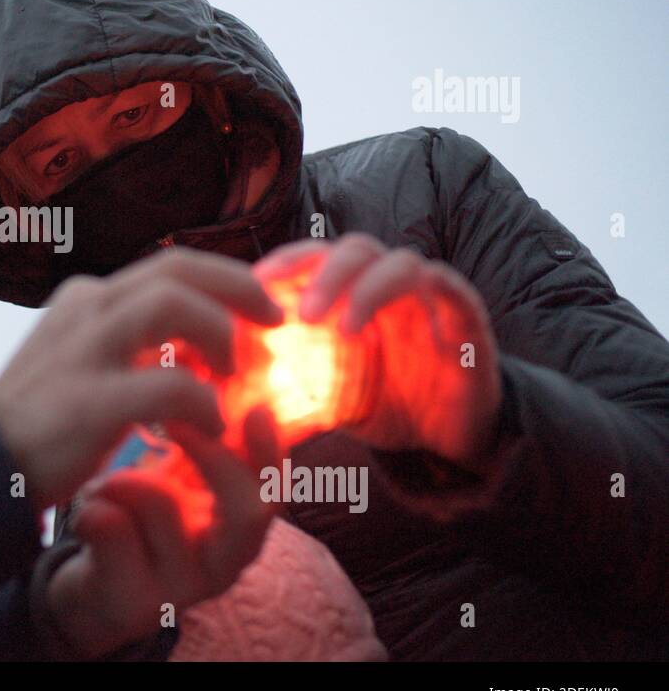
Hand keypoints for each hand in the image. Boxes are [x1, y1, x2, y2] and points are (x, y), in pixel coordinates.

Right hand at [0, 248, 282, 508]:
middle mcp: (87, 308)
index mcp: (88, 299)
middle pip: (179, 268)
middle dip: (239, 289)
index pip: (171, 266)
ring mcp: (85, 349)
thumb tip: (189, 338)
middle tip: (275, 324)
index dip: (225, 281)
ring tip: (236, 377)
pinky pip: (170, 384)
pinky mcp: (89, 399)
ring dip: (220, 335)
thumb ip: (125, 342)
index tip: (257, 309)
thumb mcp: (78, 359)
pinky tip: (212, 428)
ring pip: (173, 303)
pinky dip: (204, 402)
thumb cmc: (36, 421)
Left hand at [44, 407, 282, 657]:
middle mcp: (222, 565)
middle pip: (250, 512)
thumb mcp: (178, 482)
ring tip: (106, 480)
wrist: (94, 590)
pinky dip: (92, 505)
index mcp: (237, 531)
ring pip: (166, 507)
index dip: (268, 448)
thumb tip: (219, 375)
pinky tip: (88, 509)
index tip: (253, 406)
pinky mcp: (131, 600)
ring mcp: (179, 589)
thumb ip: (204, 441)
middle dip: (212, 455)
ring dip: (127, 476)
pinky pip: (112, 529)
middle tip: (169, 416)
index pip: (274, 490)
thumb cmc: (143, 523)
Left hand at [254, 233, 501, 471]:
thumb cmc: (378, 407)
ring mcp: (427, 299)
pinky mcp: (466, 319)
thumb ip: (280, 384)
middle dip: (322, 274)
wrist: (447, 441)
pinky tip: (403, 327)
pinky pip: (452, 289)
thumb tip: (223, 390)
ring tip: (342, 329)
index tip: (251, 287)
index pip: (314, 257)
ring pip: (399, 263)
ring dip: (365, 288)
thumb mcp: (320, 397)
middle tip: (300, 315)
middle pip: (353, 249)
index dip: (283, 264)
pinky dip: (430, 293)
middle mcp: (385, 286)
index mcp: (348, 294)